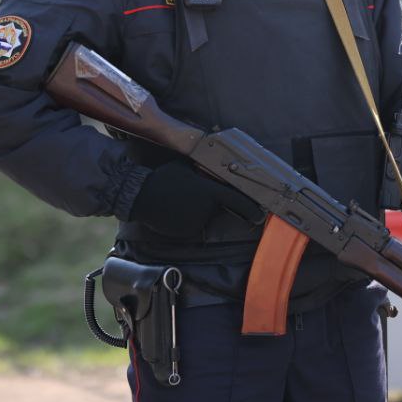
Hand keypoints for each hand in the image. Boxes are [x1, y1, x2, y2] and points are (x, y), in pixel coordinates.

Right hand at [130, 159, 263, 236]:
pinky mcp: (185, 232)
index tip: (259, 215)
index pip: (235, 199)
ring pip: (202, 218)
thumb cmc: (163, 178)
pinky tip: (171, 211)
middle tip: (186, 195)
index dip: (249, 208)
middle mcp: (205, 209)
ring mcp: (195, 222)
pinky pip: (191, 226)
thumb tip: (211, 169)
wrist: (141, 196)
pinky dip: (185, 221)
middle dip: (207, 203)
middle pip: (215, 208)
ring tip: (176, 202)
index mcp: (208, 192)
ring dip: (195, 211)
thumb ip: (202, 173)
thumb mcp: (185, 169)